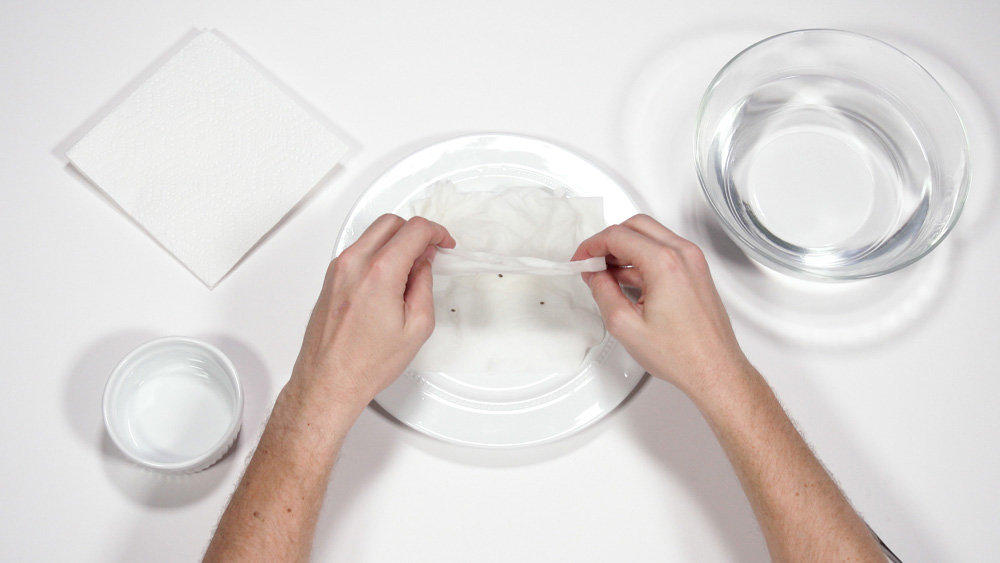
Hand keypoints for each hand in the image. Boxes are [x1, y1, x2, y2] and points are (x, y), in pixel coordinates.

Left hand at [290, 214, 455, 412]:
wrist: (329, 380)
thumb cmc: (366, 363)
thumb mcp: (417, 326)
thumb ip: (424, 284)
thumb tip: (424, 262)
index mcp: (379, 273)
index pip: (414, 230)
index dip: (437, 232)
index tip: (443, 242)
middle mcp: (354, 264)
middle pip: (391, 222)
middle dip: (416, 232)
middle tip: (430, 251)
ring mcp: (338, 269)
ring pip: (373, 233)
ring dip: (396, 240)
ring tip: (411, 267)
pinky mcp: (331, 277)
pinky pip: (359, 249)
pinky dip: (379, 251)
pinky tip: (391, 275)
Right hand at [572, 214, 747, 397]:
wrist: (714, 369)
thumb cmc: (680, 354)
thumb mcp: (624, 324)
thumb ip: (602, 291)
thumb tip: (594, 275)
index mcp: (664, 263)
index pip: (618, 236)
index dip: (592, 246)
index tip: (581, 260)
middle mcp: (683, 254)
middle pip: (636, 226)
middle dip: (609, 241)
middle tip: (592, 263)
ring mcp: (693, 261)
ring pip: (651, 235)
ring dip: (626, 248)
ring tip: (606, 274)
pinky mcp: (696, 271)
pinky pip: (665, 250)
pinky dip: (643, 257)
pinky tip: (628, 280)